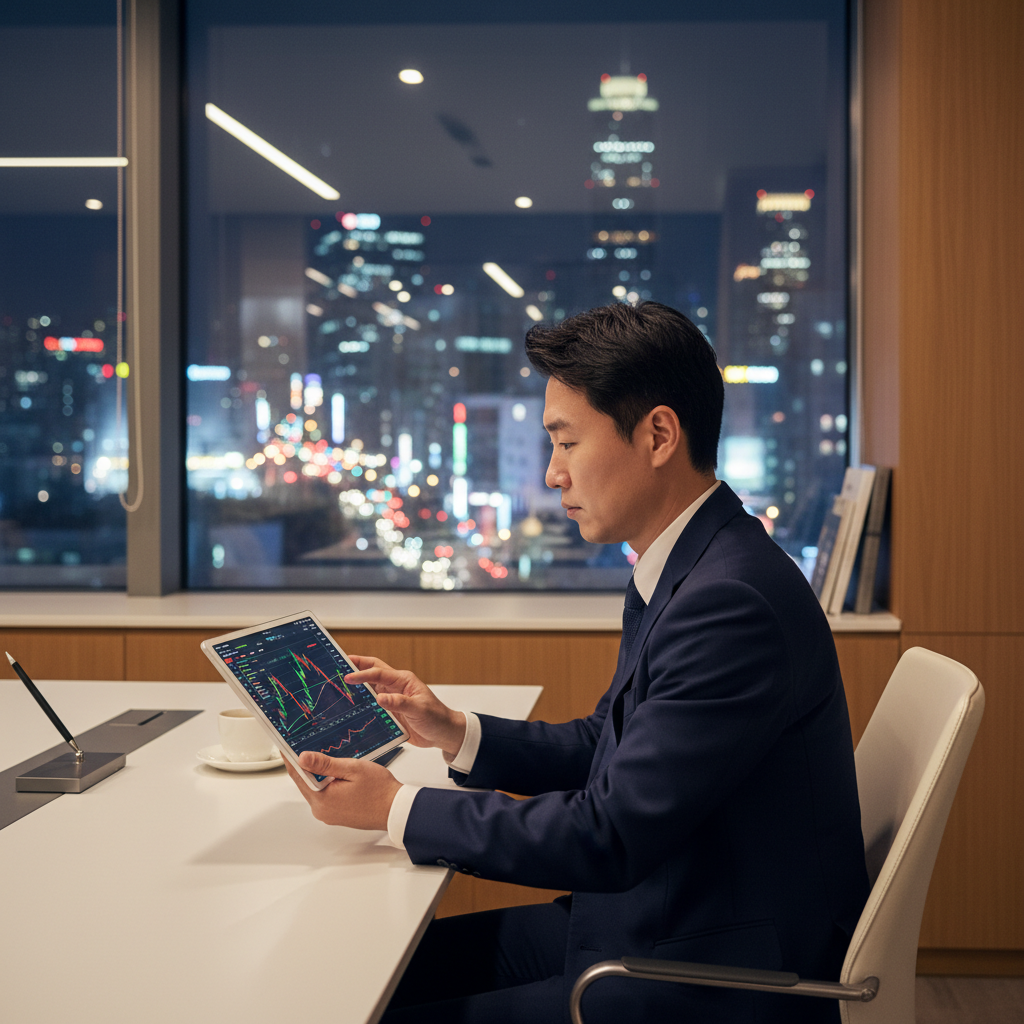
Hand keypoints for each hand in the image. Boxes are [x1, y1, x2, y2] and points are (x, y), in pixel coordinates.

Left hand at [284, 751, 401, 830]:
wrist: (396, 809)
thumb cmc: (380, 790)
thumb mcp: (352, 769)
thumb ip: (326, 763)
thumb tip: (302, 758)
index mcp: (322, 800)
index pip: (298, 776)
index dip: (290, 759)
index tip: (285, 746)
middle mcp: (322, 810)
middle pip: (306, 783)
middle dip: (305, 765)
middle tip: (303, 745)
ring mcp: (329, 814)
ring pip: (316, 788)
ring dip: (317, 774)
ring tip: (322, 756)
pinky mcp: (337, 815)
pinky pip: (325, 795)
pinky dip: (326, 783)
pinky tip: (335, 773)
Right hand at [344, 655, 465, 757]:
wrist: (443, 734)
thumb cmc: (437, 718)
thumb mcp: (419, 710)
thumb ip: (400, 703)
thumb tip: (381, 698)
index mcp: (404, 680)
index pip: (379, 673)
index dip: (362, 674)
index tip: (348, 677)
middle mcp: (396, 687)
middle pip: (373, 671)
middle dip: (357, 665)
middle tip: (339, 663)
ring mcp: (392, 698)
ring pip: (370, 687)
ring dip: (357, 684)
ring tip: (339, 682)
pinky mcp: (389, 711)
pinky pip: (372, 704)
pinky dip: (361, 702)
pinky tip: (350, 706)